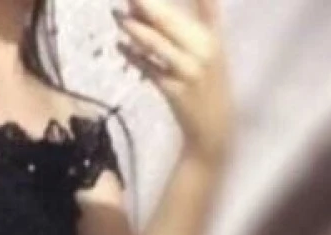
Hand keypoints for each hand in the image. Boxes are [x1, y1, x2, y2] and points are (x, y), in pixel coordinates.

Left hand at [113, 0, 234, 166]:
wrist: (214, 127)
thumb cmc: (210, 83)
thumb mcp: (214, 47)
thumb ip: (204, 17)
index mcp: (213, 35)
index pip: (202, 1)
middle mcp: (203, 49)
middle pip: (170, 20)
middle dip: (146, 4)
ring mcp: (189, 70)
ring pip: (158, 44)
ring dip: (135, 29)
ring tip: (117, 15)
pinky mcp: (174, 90)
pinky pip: (150, 69)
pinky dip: (134, 57)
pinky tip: (120, 46)